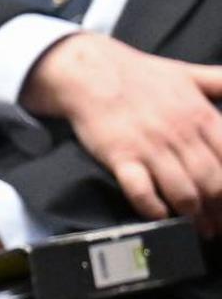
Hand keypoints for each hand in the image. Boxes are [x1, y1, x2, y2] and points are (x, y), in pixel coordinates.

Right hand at [24, 31, 221, 221]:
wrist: (89, 71)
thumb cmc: (140, 75)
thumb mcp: (188, 74)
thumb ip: (218, 81)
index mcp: (201, 115)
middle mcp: (180, 134)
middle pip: (213, 183)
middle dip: (218, 210)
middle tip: (217, 225)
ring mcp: (149, 146)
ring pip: (183, 191)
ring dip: (192, 215)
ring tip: (195, 227)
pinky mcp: (120, 156)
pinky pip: (141, 190)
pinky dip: (153, 208)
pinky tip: (159, 216)